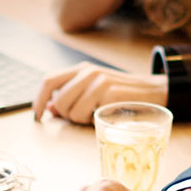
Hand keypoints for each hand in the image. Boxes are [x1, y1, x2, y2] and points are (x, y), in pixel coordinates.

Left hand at [32, 63, 166, 123]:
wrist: (152, 93)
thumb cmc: (120, 95)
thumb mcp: (93, 90)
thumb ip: (71, 96)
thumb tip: (49, 109)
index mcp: (81, 69)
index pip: (49, 80)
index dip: (39, 100)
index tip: (37, 116)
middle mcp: (88, 72)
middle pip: (59, 101)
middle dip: (66, 116)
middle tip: (81, 117)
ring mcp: (99, 81)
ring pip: (72, 111)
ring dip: (80, 120)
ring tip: (96, 114)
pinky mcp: (109, 93)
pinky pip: (87, 116)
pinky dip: (93, 121)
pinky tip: (105, 115)